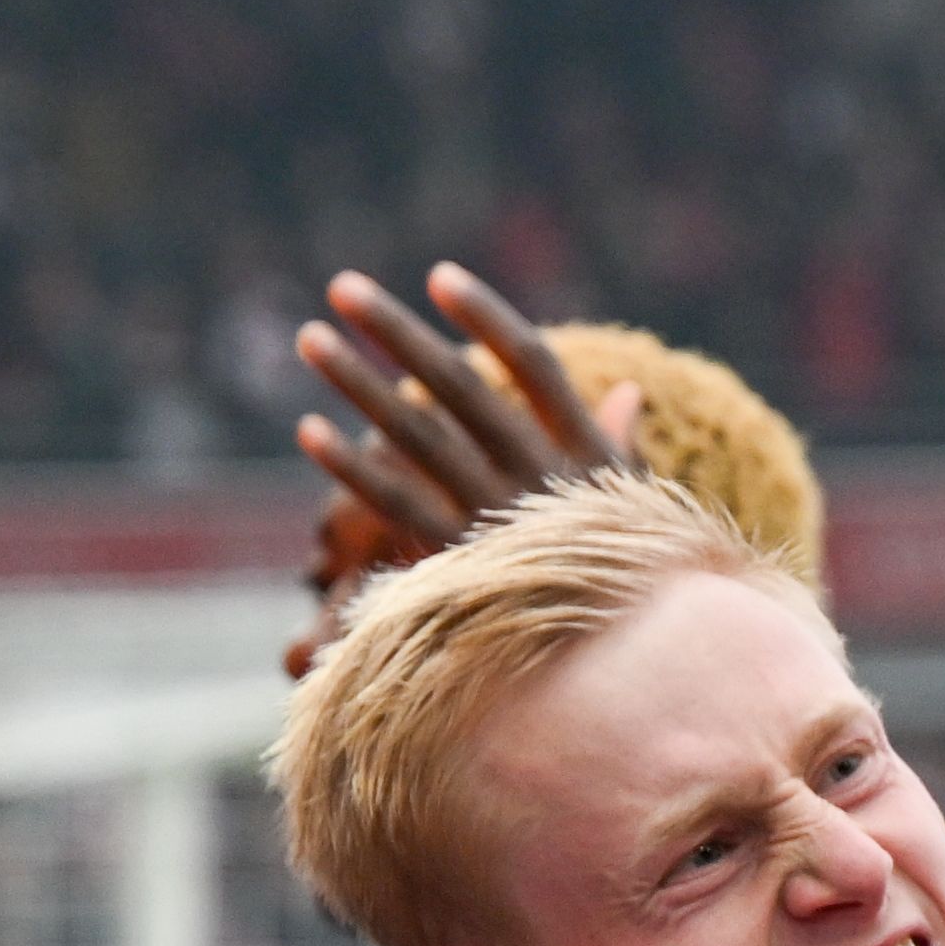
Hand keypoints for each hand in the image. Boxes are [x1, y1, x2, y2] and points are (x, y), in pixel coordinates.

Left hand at [291, 262, 646, 573]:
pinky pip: (395, 505)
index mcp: (586, 453)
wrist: (624, 669)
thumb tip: (628, 391)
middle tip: (342, 288)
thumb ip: (618, 445)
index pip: (532, 364)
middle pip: (458, 387)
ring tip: (309, 339)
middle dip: (398, 332)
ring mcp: (496, 518)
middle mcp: (540, 477)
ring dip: (357, 383)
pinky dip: (350, 468)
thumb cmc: (632, 583)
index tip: (438, 277)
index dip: (485, 316)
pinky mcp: (458, 561)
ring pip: (415, 436)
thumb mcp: (635, 510)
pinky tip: (309, 429)